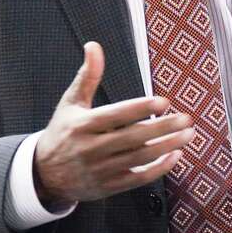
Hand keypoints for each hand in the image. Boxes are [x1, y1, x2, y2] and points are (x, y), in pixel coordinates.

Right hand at [33, 42, 194, 208]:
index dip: (140, 108)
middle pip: (132, 138)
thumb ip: (87, 76)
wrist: (43, 175)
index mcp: (82, 125)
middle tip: (186, 118)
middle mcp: (91, 149)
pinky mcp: (107, 187)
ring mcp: (100, 170)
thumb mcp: (70, 103)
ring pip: (138, 158)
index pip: (116, 115)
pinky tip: (176, 156)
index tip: (164, 101)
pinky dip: (158, 169)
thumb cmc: (63, 133)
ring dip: (166, 147)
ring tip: (188, 134)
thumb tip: (94, 46)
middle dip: (162, 128)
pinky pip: (137, 179)